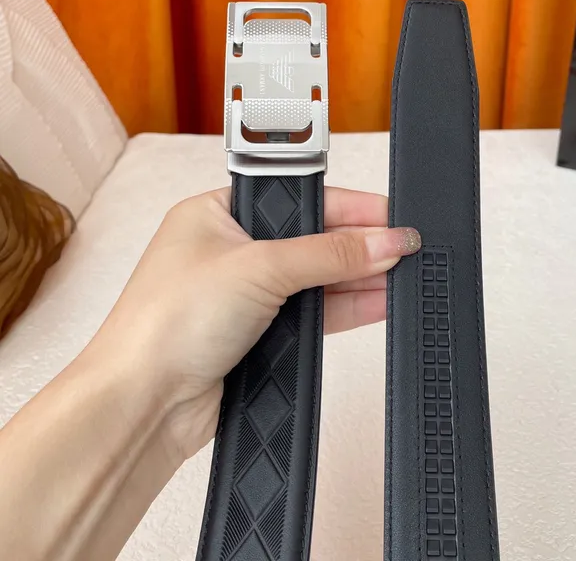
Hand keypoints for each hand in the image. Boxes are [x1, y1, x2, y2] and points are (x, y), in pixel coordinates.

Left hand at [94, 185, 420, 460]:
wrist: (143, 402)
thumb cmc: (166, 322)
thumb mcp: (258, 268)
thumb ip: (327, 254)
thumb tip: (382, 241)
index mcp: (218, 213)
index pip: (299, 199)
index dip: (348, 206)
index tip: (389, 215)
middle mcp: (233, 249)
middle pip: (312, 238)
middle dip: (359, 244)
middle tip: (405, 246)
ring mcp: (247, 293)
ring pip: (317, 277)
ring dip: (359, 277)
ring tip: (404, 274)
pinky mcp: (260, 331)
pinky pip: (314, 311)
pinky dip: (347, 306)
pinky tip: (380, 300)